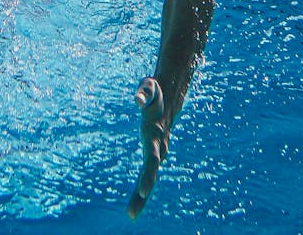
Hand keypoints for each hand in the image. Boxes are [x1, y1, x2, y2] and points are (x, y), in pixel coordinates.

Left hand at [126, 77, 167, 218]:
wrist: (171, 96)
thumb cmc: (156, 92)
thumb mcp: (149, 88)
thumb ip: (143, 93)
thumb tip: (137, 99)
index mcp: (155, 135)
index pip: (152, 158)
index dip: (148, 175)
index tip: (143, 191)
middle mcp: (158, 147)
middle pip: (150, 174)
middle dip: (141, 195)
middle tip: (131, 214)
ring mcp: (157, 151)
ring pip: (149, 177)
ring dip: (141, 196)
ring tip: (132, 213)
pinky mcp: (154, 152)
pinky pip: (147, 172)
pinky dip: (142, 188)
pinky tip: (136, 200)